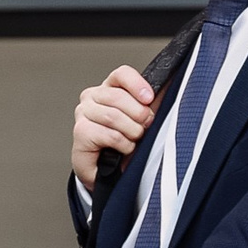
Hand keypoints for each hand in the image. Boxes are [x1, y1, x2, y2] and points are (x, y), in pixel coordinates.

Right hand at [72, 65, 154, 189]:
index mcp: (108, 88)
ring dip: (131, 131)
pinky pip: (110, 135)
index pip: (121, 75)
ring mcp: (83, 114)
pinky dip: (124, 145)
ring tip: (134, 140)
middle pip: (118, 97)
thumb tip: (167, 88)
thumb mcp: (140, 120)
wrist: (107, 172)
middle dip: (138, 114)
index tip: (149, 98)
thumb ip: (148, 104)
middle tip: (145, 126)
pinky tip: (124, 148)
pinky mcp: (81, 132)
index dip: (137, 85)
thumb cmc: (123, 142)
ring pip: (114, 116)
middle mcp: (92, 97)